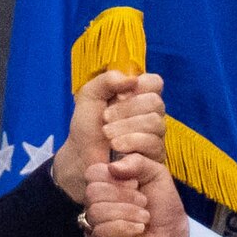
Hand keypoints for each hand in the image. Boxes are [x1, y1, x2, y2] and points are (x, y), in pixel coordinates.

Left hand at [51, 71, 165, 201]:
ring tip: (107, 134)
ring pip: (155, 123)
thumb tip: (133, 80)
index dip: (140, 86)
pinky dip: (132, 142)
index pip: (155, 83)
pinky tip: (116, 146)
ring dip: (127, 126)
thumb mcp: (90, 95)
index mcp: (139, 96)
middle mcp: (151, 114)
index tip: (119, 95)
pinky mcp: (154, 156)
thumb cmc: (87, 127)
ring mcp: (155, 135)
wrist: (80, 157)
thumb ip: (107, 80)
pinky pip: (153, 143)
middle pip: (155, 102)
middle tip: (105, 118)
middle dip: (127, 109)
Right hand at [84, 155, 189, 236]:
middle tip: (144, 203)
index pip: (92, 173)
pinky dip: (122, 228)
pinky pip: (99, 233)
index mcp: (106, 185)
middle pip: (92, 192)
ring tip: (145, 218)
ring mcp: (93, 227)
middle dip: (123, 196)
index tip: (135, 184)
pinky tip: (138, 230)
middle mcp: (95, 204)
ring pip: (96, 212)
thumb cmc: (164, 207)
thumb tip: (112, 166)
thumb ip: (137, 162)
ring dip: (127, 213)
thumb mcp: (156, 175)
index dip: (114, 177)